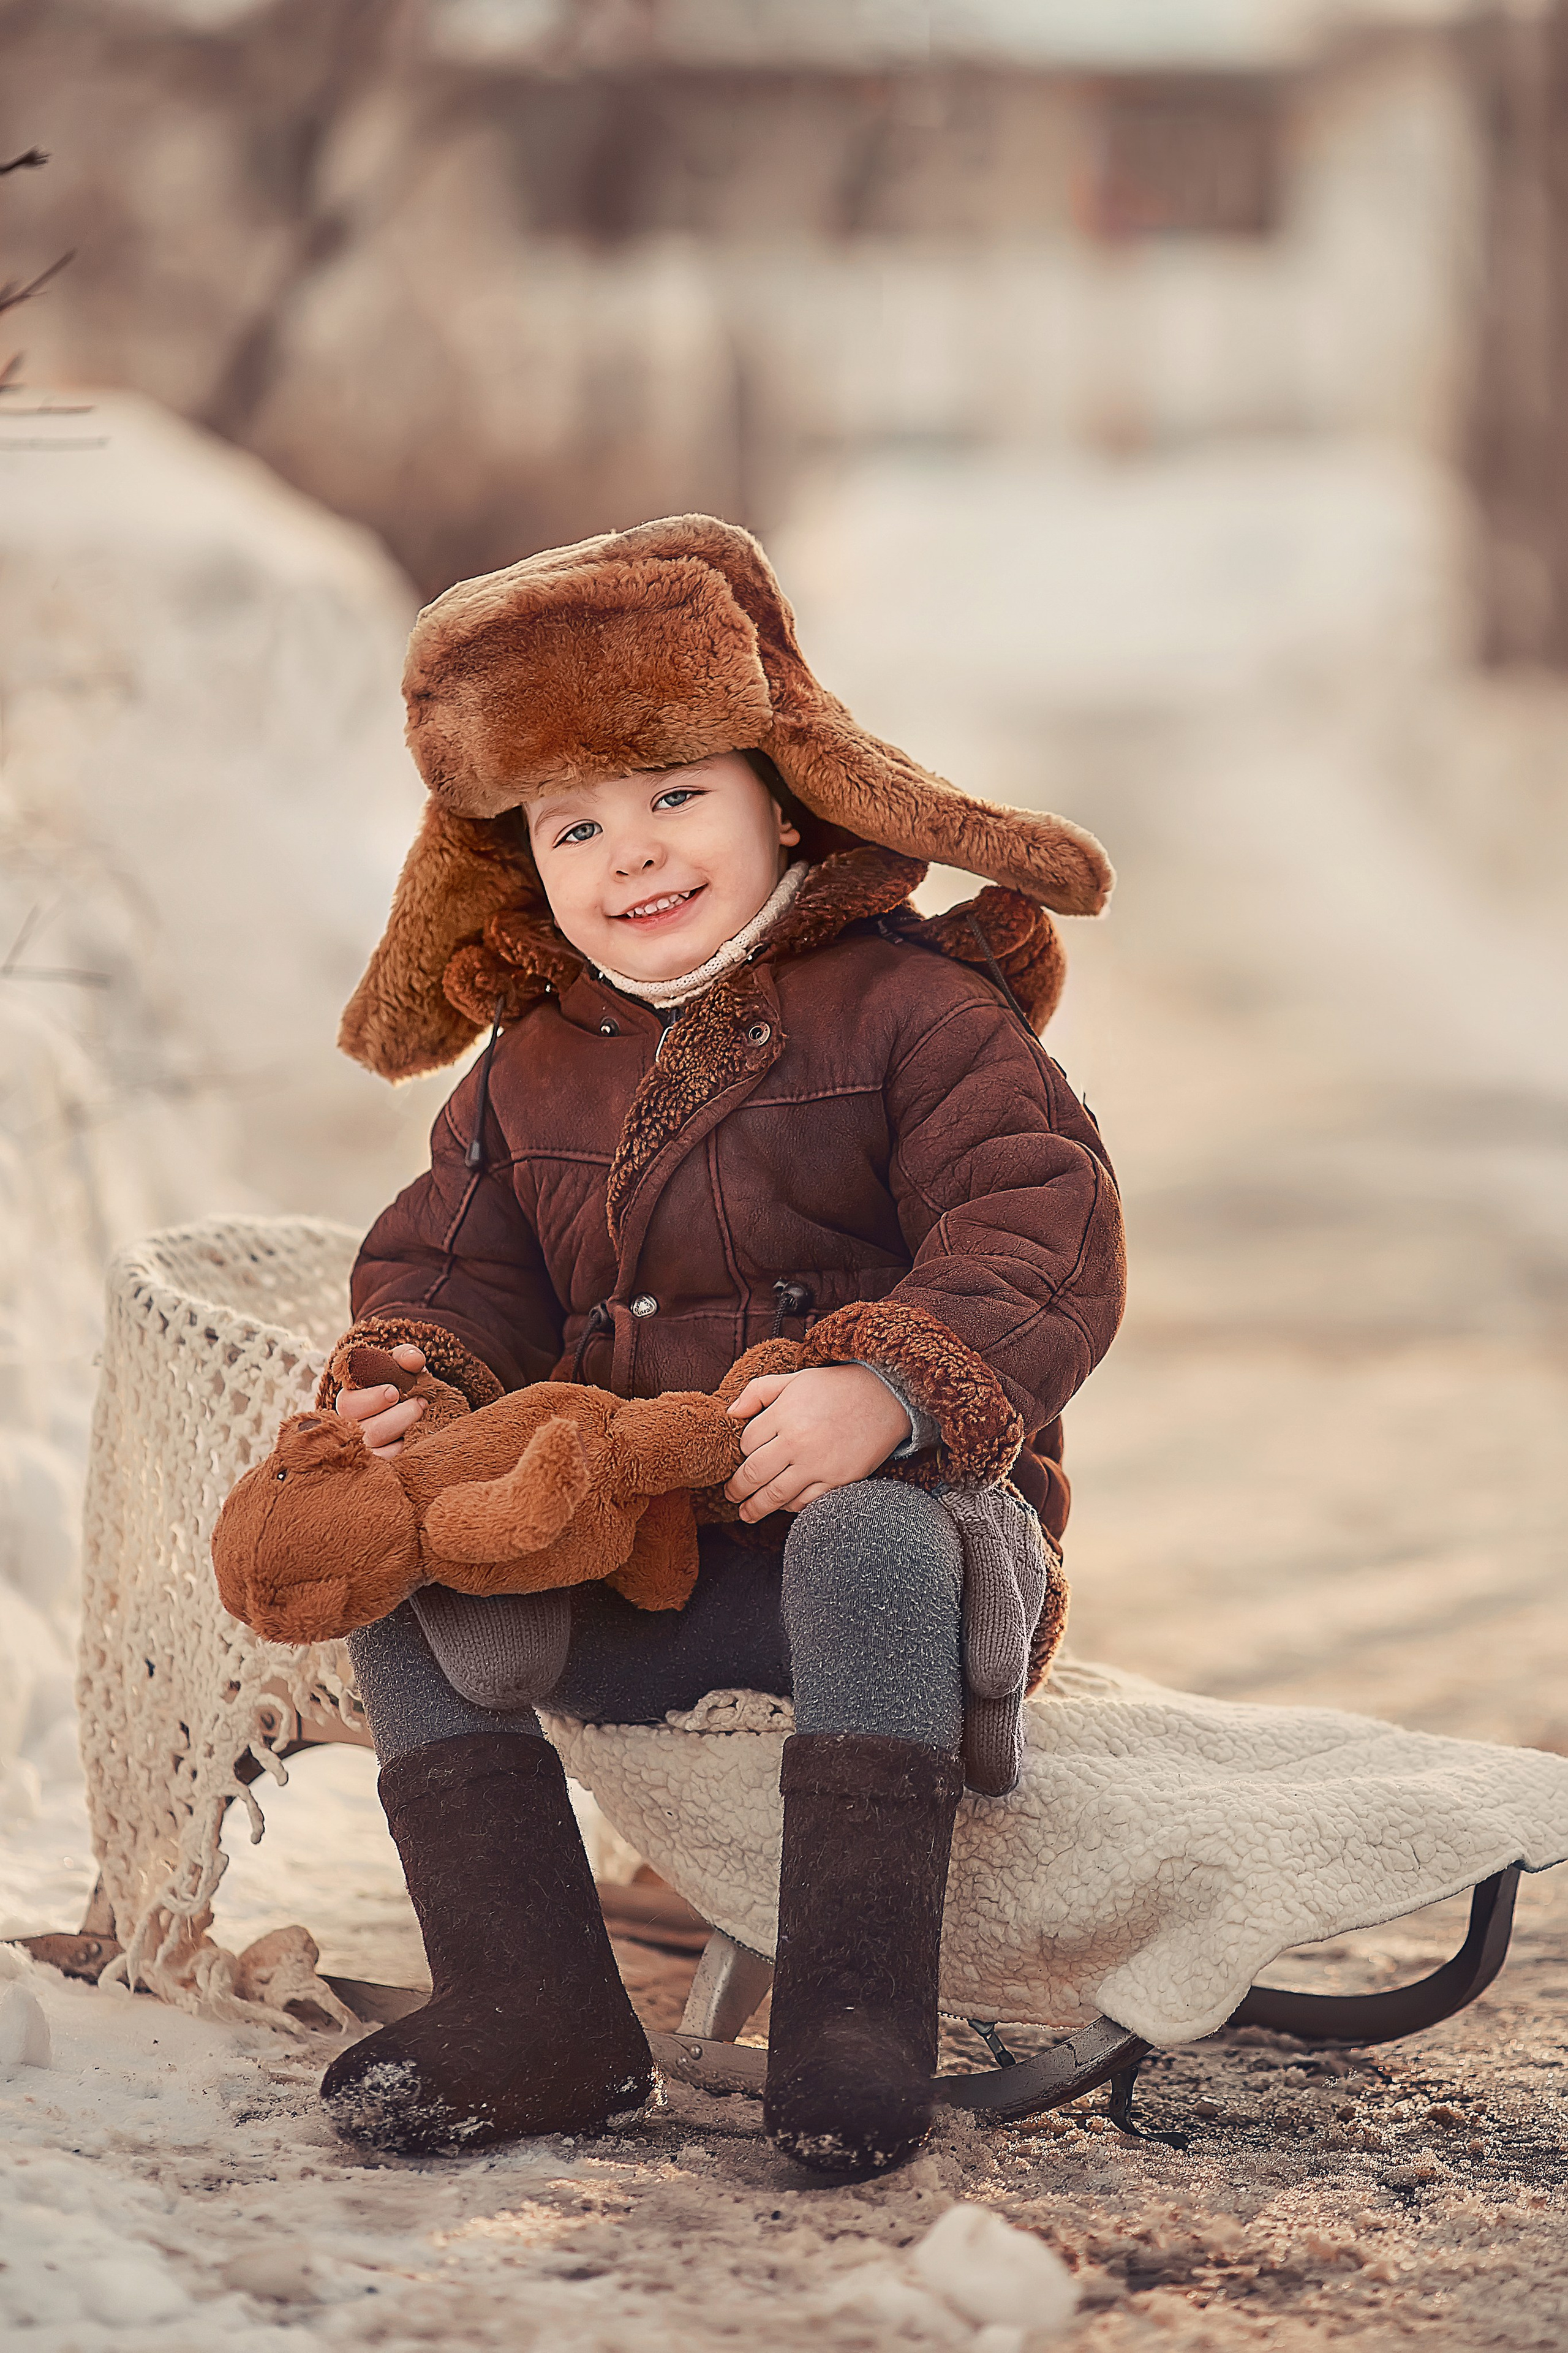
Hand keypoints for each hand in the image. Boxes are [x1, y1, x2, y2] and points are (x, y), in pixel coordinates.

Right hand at [335, 1344, 426, 1457]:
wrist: (407, 1404)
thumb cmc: (397, 1383)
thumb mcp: (399, 1365)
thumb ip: (405, 1356)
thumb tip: (414, 1360)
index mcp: (349, 1399)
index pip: (348, 1403)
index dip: (371, 1399)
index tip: (393, 1392)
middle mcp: (350, 1426)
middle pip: (366, 1429)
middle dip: (397, 1416)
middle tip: (418, 1403)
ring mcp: (362, 1447)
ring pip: (377, 1448)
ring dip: (403, 1429)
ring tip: (420, 1413)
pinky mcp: (376, 1462)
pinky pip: (387, 1461)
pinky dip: (402, 1448)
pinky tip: (412, 1435)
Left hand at [724, 1365, 911, 1520]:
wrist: (886, 1397)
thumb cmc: (836, 1388)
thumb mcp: (794, 1380)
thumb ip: (758, 1392)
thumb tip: (730, 1413)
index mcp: (783, 1414)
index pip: (746, 1443)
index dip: (740, 1452)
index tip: (742, 1458)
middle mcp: (796, 1442)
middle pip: (753, 1474)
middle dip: (736, 1489)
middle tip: (731, 1495)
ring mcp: (817, 1465)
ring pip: (774, 1496)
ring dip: (755, 1508)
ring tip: (746, 1513)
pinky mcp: (837, 1481)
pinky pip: (804, 1503)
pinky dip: (789, 1508)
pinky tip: (782, 1506)